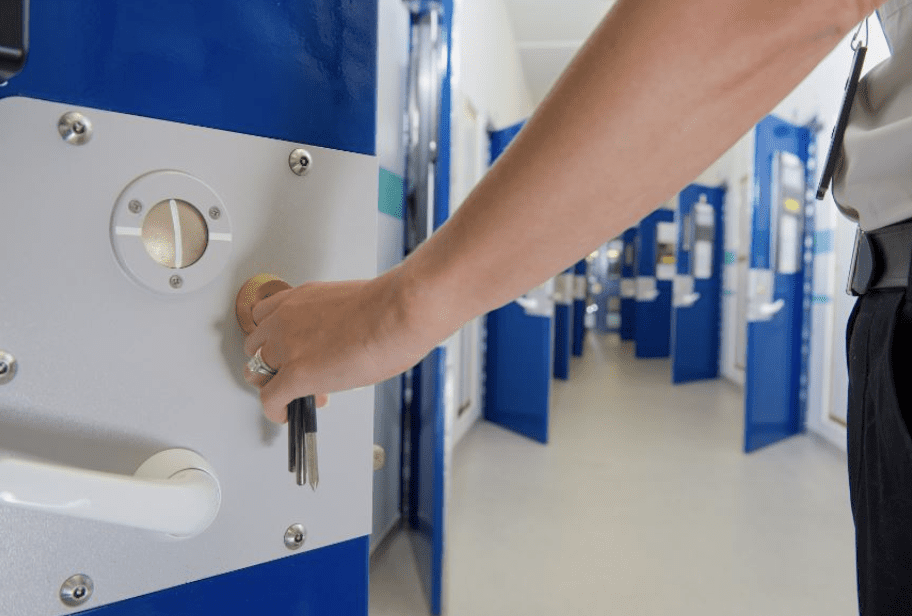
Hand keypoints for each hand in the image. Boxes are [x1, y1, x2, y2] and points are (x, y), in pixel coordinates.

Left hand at [242, 274, 435, 422]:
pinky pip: (270, 398)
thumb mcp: (353, 304)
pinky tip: (286, 414)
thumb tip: (348, 338)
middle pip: (256, 345)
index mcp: (301, 298)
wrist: (397, 313)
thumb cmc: (391, 306)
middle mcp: (286, 318)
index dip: (276, 338)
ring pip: (256, 371)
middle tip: (294, 373)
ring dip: (271, 384)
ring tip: (292, 395)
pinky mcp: (296, 375)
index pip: (267, 317)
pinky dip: (274, 410)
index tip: (290, 349)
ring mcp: (288, 347)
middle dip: (273, 362)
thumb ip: (338, 320)